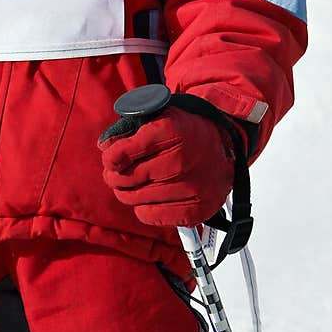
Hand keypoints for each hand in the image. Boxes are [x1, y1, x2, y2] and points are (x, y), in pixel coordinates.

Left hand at [99, 104, 235, 227]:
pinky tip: (148, 198)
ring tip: (130, 186)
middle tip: (114, 174)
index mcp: (173, 131)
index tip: (110, 157)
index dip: (111, 156)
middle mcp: (183, 160)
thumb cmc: (186, 131)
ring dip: (127, 193)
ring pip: (138, 199)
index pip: (125, 152)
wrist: (226, 149)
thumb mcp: (161, 115)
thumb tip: (105, 145)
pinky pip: (152, 216)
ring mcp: (192, 188)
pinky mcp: (196, 211)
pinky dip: (143, 209)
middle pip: (129, 178)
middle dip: (115, 177)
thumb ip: (132, 126)